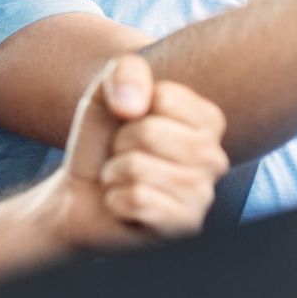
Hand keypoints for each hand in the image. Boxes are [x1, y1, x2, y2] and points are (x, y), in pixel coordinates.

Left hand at [33, 54, 229, 249]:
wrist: (82, 192)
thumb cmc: (104, 141)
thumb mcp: (108, 92)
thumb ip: (125, 71)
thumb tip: (133, 106)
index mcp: (207, 121)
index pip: (163, 96)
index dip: (130, 108)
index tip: (130, 123)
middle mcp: (215, 158)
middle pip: (148, 132)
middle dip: (120, 143)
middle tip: (123, 156)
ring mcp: (202, 196)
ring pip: (137, 167)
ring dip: (115, 173)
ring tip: (123, 180)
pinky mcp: (184, 227)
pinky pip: (137, 199)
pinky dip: (116, 200)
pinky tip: (124, 205)